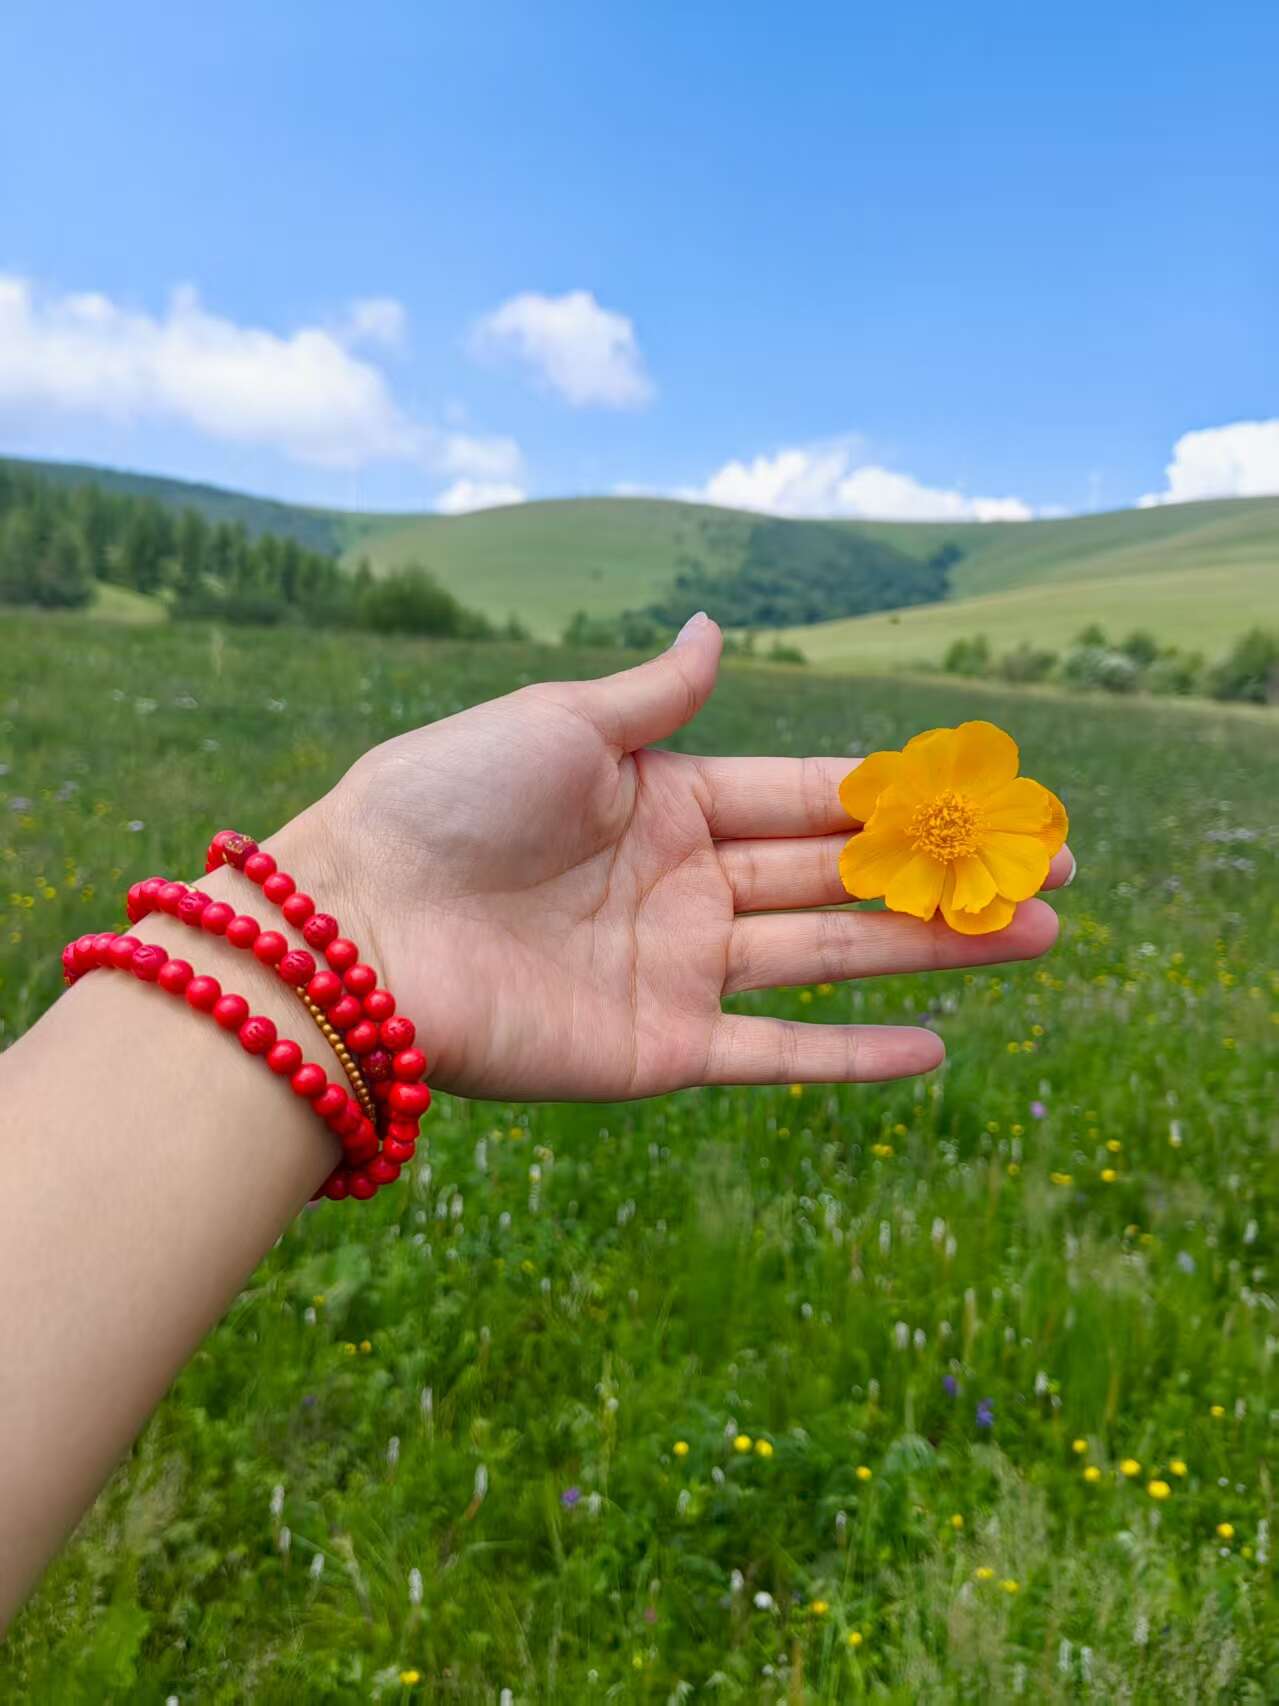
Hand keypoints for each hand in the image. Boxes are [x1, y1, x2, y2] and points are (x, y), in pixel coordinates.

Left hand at [274, 615, 1071, 1100]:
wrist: (355, 928)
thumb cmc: (444, 802)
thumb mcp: (560, 722)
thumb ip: (655, 696)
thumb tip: (715, 626)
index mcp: (669, 799)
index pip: (811, 795)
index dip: (902, 796)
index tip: (991, 794)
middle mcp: (687, 885)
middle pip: (844, 879)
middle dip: (949, 876)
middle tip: (1059, 870)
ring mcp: (679, 971)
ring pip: (834, 958)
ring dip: (936, 952)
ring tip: (1040, 938)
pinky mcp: (659, 1049)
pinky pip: (774, 1053)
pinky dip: (852, 1057)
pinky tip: (936, 1046)